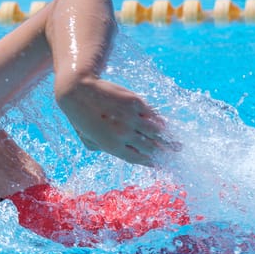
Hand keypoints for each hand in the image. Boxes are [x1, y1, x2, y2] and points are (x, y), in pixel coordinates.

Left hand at [56, 77, 172, 165]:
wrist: (78, 91)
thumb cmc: (80, 116)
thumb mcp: (88, 138)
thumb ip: (103, 148)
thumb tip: (120, 150)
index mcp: (112, 146)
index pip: (137, 158)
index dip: (149, 161)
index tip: (158, 163)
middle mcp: (124, 134)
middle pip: (150, 147)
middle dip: (164, 152)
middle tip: (174, 154)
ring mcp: (131, 118)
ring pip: (155, 132)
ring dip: (167, 139)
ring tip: (176, 143)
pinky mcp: (135, 103)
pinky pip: (152, 115)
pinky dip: (159, 122)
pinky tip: (164, 125)